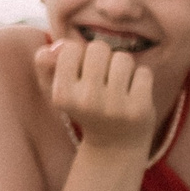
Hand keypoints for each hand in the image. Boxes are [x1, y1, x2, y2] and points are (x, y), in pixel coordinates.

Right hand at [33, 36, 155, 155]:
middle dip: (103, 58)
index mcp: (61, 95)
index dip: (78, 55)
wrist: (114, 145)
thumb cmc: (85, 109)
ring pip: (123, 58)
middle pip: (98, 47)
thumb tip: (58, 45)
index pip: (71, 48)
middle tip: (103, 79)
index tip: (81, 74)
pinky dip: (141, 79)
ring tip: (118, 86)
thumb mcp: (60, 90)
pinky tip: (133, 95)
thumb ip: (46, 64)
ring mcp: (114, 105)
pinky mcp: (139, 109)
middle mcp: (86, 100)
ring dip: (123, 68)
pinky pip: (144, 72)